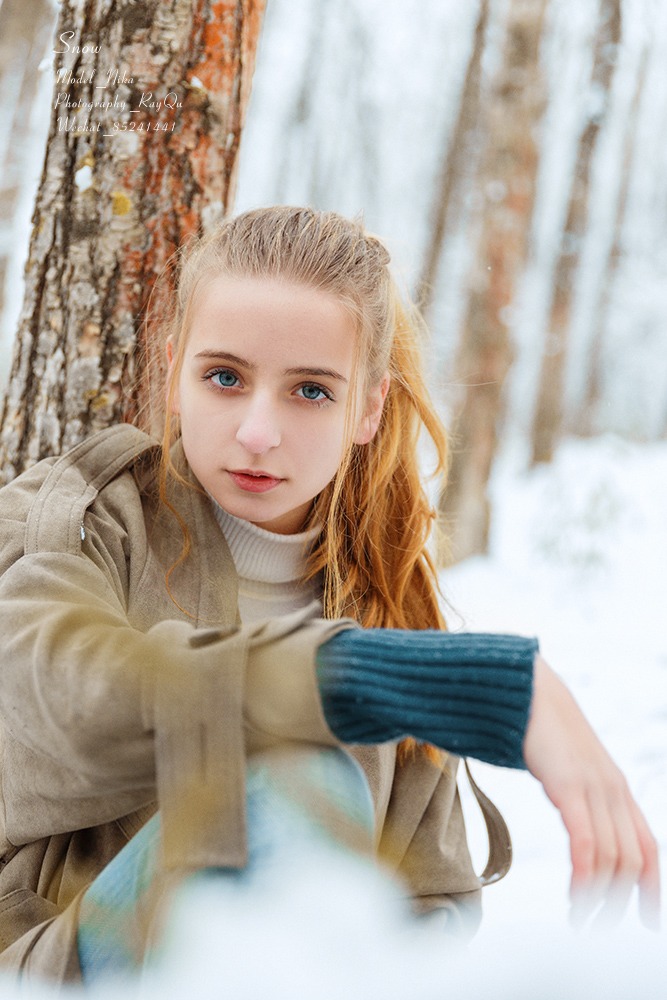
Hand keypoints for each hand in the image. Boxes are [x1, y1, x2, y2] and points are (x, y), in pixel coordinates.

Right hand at [523, 655, 660, 928]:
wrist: (526, 690)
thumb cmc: (542, 731)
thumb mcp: (571, 770)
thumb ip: (580, 797)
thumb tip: (577, 825)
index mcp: (618, 789)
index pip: (648, 848)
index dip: (652, 888)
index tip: (646, 921)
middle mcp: (613, 790)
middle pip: (631, 861)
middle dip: (619, 903)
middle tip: (598, 928)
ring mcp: (594, 787)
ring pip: (611, 858)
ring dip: (598, 897)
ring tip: (581, 918)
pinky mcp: (569, 785)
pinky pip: (586, 841)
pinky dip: (585, 876)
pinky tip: (576, 896)